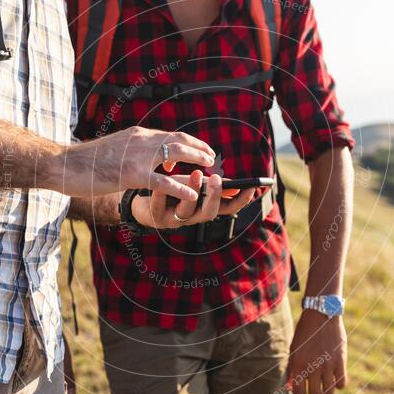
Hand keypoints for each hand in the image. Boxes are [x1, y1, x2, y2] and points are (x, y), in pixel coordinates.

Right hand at [46, 127, 215, 200]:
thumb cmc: (88, 162)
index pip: (171, 135)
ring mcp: (136, 157)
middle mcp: (140, 141)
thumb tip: (152, 156)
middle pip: (178, 141)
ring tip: (208, 172)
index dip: (191, 142)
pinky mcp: (130, 174)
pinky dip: (179, 188)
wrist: (65, 164)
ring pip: (175, 154)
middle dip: (199, 150)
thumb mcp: (117, 149)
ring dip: (195, 161)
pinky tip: (192, 195)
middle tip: (212, 159)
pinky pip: (161, 182)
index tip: (204, 150)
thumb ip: (136, 151)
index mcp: (138, 135)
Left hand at [131, 171, 255, 228]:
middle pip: (209, 214)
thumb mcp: (192, 187)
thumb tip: (235, 187)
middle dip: (214, 197)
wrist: (141, 203)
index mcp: (204, 209)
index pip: (228, 208)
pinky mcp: (156, 218)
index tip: (252, 188)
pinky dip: (160, 195)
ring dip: (191, 192)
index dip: (241, 201)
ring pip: (185, 211)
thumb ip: (209, 187)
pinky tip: (160, 185)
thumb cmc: (172, 192)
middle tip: (217, 179)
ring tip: (195, 174)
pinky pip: (159, 206)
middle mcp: (192, 218)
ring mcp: (174, 220)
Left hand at [287, 310, 347, 393]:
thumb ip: (292, 370)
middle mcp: (313, 367)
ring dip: (327, 391)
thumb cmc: (305, 333)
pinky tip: (335, 379)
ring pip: (330, 391)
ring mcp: (328, 365)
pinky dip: (338, 384)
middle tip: (317, 393)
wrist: (322, 315)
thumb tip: (290, 389)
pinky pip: (342, 383)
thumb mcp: (293, 350)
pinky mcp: (341, 361)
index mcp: (299, 365)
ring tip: (325, 383)